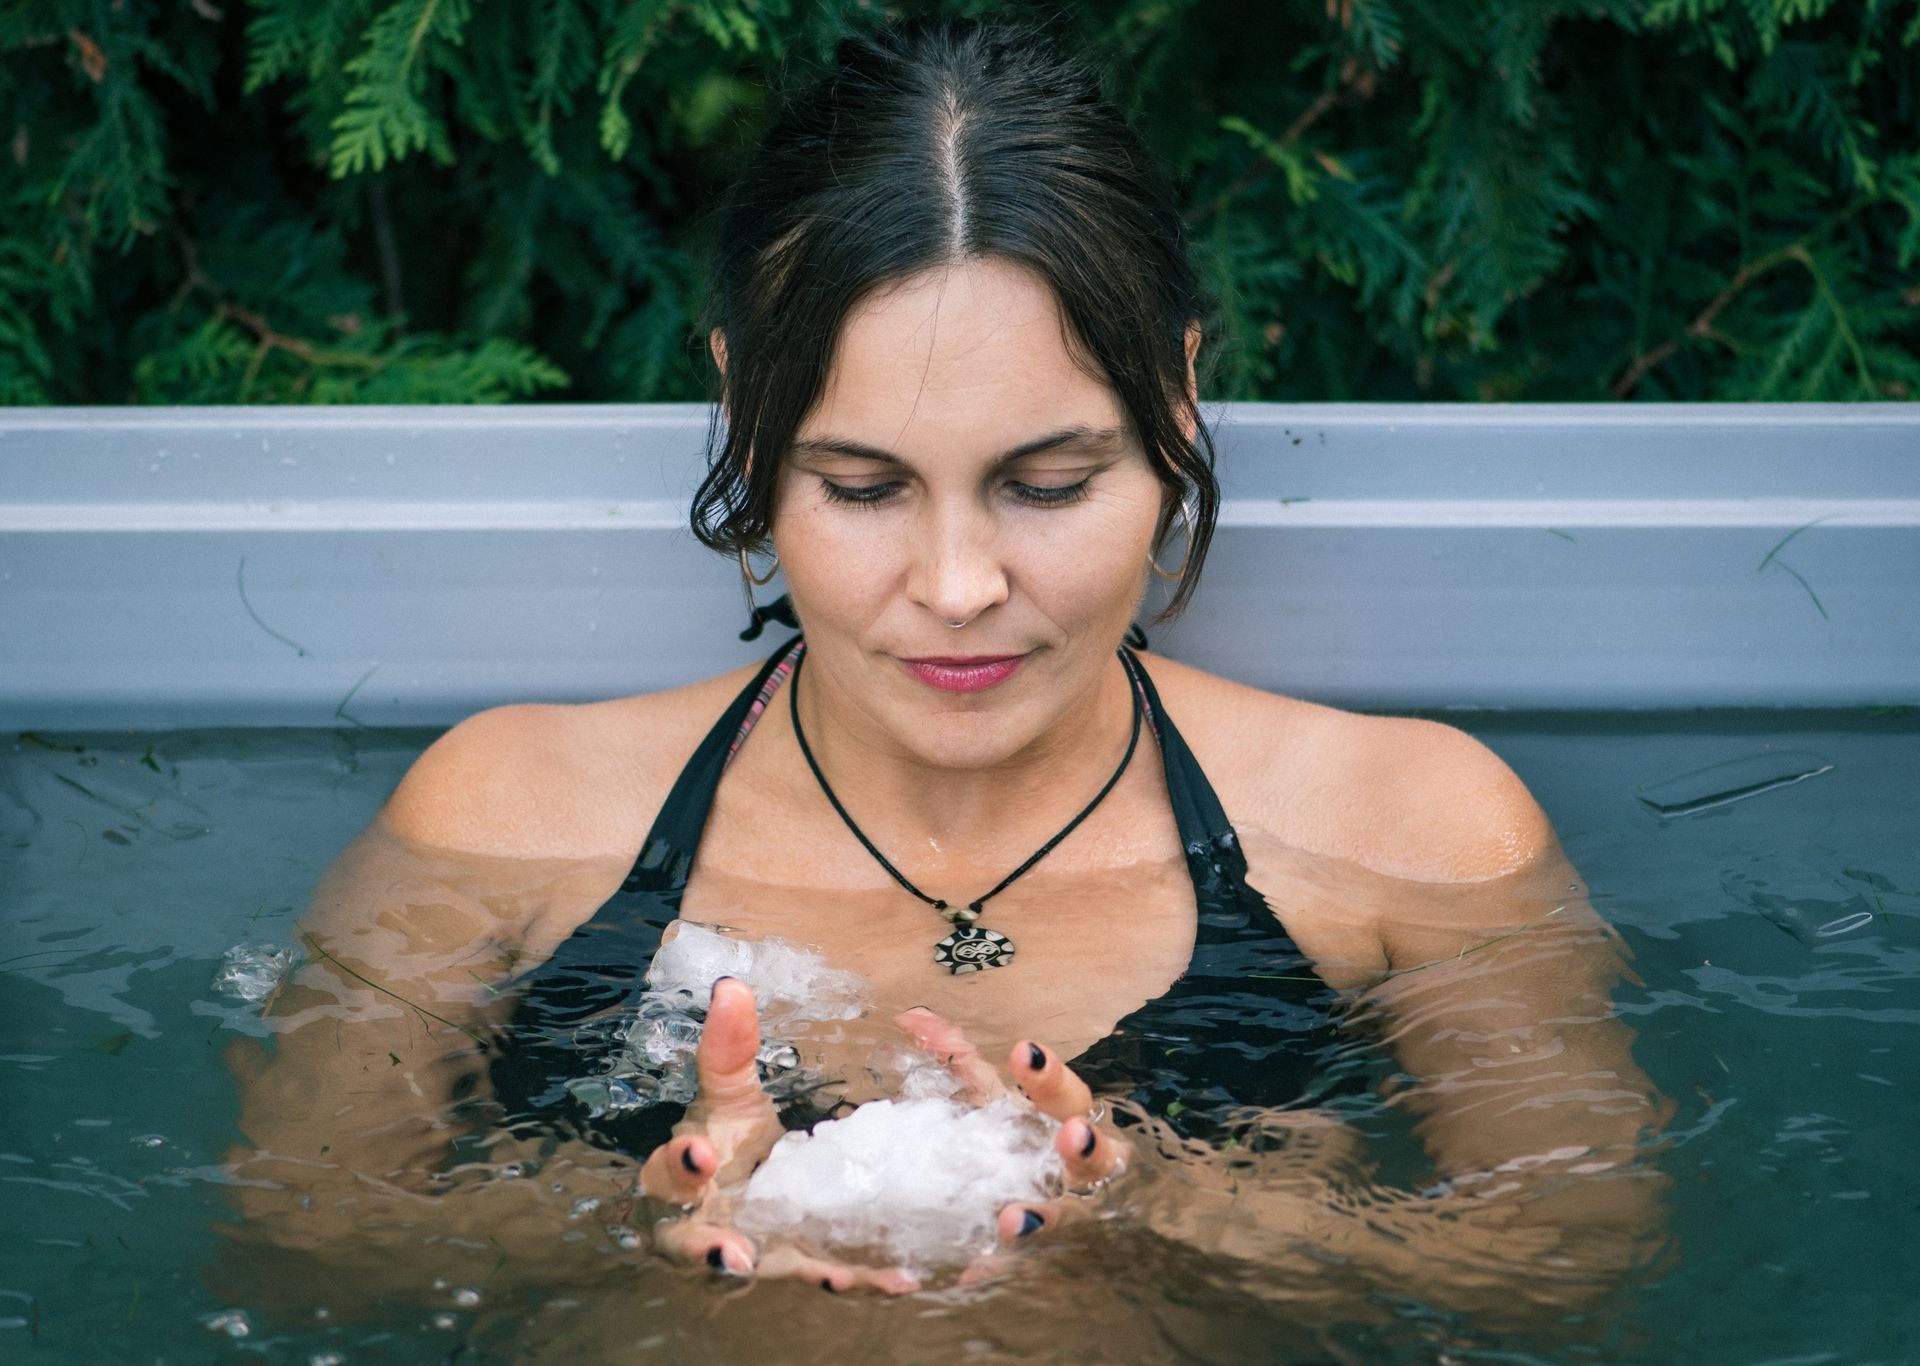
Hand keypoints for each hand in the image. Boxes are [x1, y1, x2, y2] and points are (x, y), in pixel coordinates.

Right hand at [638, 978, 920, 1293]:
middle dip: (711, 1248)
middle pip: (695, 1245)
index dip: (680, 1165)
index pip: (668, 1173)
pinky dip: (860, 1277)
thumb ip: (728, 1048)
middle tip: (735, 1252)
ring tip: (834, 1275)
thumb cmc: (724, 1144)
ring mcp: (749, 1256)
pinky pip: (824, 1276)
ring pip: (764, 1270)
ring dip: (797, 1272)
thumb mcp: (727, 1096)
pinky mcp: (793, 1269)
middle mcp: (702, 1229)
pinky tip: (897, 1274)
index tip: (701, 1150)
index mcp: (679, 1178)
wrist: (742, 1199)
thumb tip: (732, 986)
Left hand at [892, 1007, 1129, 1246]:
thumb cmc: (1020, 1135)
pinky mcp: (1045, 1246)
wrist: (1070, 1199)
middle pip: (1090, 1148)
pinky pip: (1027, 1257)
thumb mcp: (993, 1096)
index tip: (1024, 1052)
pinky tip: (974, 1268)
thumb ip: (956, 1058)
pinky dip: (1000, 1262)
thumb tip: (909, 1015)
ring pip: (1066, 1213)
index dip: (1045, 1072)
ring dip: (1044, 1214)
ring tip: (1016, 1218)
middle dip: (1084, 1144)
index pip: (1058, 1089)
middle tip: (1071, 1136)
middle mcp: (1073, 1159)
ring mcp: (1068, 1206)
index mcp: (1058, 1114)